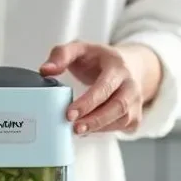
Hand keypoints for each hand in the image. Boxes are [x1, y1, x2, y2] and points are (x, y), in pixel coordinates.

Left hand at [39, 41, 160, 134]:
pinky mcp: (135, 116)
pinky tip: (88, 130)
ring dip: (98, 128)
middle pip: (118, 106)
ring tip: (77, 130)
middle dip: (95, 120)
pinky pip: (122, 128)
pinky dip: (104, 131)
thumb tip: (45, 70)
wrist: (128, 66)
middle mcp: (131, 84)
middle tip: (74, 128)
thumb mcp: (80, 49)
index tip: (70, 114)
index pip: (105, 86)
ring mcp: (136, 102)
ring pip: (122, 120)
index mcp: (118, 66)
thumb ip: (61, 55)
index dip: (88, 102)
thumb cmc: (100, 60)